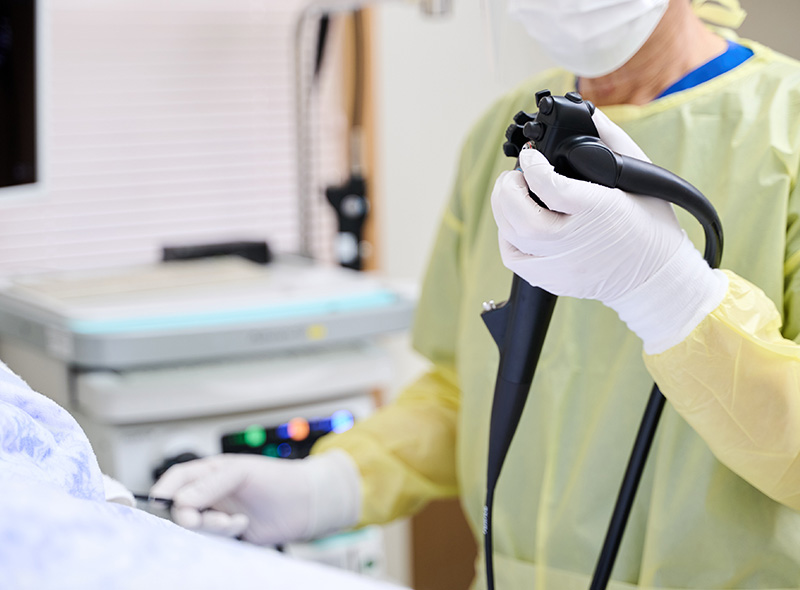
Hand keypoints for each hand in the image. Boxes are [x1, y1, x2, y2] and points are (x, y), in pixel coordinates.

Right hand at [149, 450, 360, 544]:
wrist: (307, 504)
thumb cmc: (278, 479)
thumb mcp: (242, 473)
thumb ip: (210, 486)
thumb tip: (179, 501)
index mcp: (209, 473)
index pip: (175, 480)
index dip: (164, 492)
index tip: (163, 506)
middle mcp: (210, 495)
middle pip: (180, 509)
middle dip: (191, 517)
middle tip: (206, 520)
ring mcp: (218, 515)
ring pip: (195, 528)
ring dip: (212, 528)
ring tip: (237, 522)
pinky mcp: (228, 536)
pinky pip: (211, 542)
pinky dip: (223, 538)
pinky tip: (244, 527)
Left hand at [491, 109, 726, 352]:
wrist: (657, 277)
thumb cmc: (650, 222)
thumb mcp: (639, 173)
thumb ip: (609, 138)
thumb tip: (584, 112)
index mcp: (600, 209)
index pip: (551, 186)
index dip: (532, 166)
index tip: (530, 154)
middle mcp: (576, 239)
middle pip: (522, 216)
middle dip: (507, 189)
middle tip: (514, 176)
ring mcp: (563, 263)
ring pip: (512, 237)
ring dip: (503, 209)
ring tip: (513, 194)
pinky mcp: (554, 280)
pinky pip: (514, 259)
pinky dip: (507, 237)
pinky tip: (516, 223)